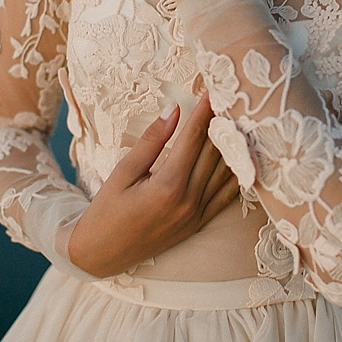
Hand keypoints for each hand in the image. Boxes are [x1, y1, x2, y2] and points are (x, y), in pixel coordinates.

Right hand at [67, 93, 240, 277]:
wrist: (102, 254)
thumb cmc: (107, 211)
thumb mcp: (122, 172)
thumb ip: (151, 140)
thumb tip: (173, 109)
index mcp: (168, 186)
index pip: (195, 137)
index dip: (206, 109)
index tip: (214, 87)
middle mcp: (189, 201)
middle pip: (215, 151)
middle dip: (223, 121)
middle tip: (231, 95)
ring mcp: (198, 214)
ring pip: (226, 172)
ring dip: (233, 144)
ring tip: (238, 118)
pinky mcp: (200, 223)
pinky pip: (227, 194)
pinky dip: (235, 171)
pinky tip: (238, 154)